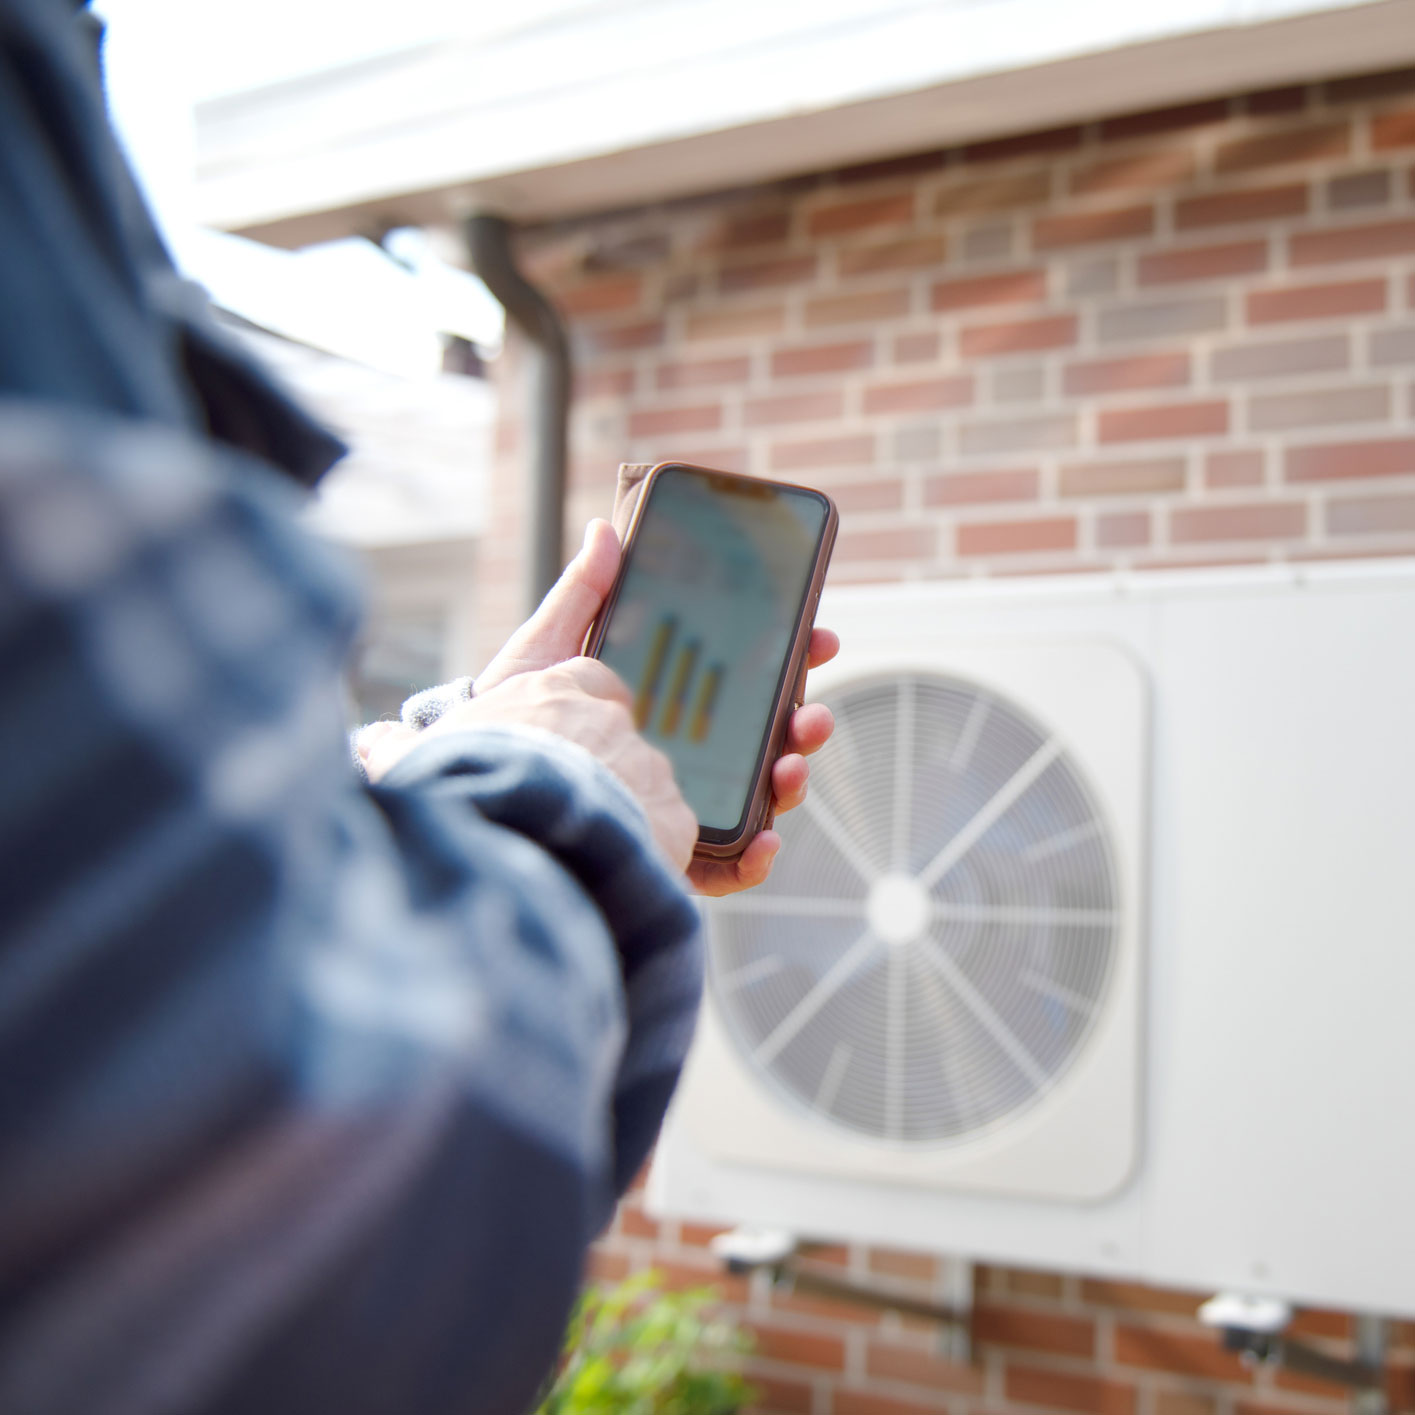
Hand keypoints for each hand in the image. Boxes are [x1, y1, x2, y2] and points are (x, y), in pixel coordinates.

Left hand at [359, 516, 840, 892]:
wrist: (478, 788)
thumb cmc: (512, 718)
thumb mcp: (546, 650)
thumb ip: (581, 594)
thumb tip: (604, 530)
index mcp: (673, 706)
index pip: (746, 683)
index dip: (791, 660)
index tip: (818, 638)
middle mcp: (688, 757)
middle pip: (766, 740)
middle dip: (804, 724)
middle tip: (813, 712)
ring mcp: (684, 806)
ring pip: (759, 797)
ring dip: (790, 781)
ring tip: (789, 764)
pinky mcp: (669, 856)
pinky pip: (726, 866)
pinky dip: (756, 858)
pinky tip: (765, 838)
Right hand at [367, 656, 698, 870]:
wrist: (521, 850)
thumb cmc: (461, 798)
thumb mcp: (412, 767)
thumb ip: (392, 751)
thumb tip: (366, 745)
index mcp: (547, 692)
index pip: (584, 676)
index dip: (577, 705)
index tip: (563, 735)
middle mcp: (607, 721)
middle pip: (618, 733)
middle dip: (600, 765)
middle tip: (569, 806)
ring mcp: (646, 767)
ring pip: (643, 783)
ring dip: (623, 810)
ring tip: (585, 853)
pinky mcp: (674, 816)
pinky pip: (667, 830)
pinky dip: (647, 850)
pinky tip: (614, 876)